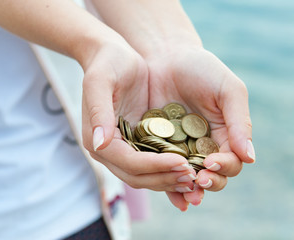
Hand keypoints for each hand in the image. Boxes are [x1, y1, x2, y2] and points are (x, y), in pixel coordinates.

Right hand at [81, 39, 197, 197]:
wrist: (115, 55)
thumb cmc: (109, 62)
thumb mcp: (101, 80)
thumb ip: (99, 111)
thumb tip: (99, 144)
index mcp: (98, 139)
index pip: (129, 163)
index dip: (155, 166)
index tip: (181, 162)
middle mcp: (109, 150)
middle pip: (138, 177)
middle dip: (165, 177)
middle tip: (193, 175)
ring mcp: (124, 149)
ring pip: (147, 176)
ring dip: (170, 180)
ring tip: (195, 177)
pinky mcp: (138, 144)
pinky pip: (154, 165)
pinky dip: (170, 171)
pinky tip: (191, 170)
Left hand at [145, 47, 254, 209]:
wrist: (165, 56)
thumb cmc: (202, 69)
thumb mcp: (227, 90)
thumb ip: (240, 122)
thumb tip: (250, 158)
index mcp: (226, 135)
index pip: (232, 161)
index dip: (225, 166)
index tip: (213, 162)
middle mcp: (205, 147)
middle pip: (213, 176)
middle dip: (209, 182)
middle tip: (199, 180)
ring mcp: (180, 150)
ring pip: (189, 179)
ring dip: (189, 189)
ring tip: (185, 192)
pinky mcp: (158, 149)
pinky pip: (164, 171)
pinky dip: (167, 185)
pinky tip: (168, 192)